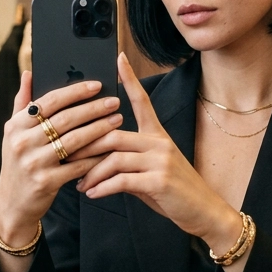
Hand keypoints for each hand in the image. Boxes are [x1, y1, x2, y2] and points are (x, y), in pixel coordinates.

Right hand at [0, 71, 121, 249]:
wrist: (12, 204)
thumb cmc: (18, 162)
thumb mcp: (13, 133)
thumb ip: (22, 103)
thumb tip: (29, 72)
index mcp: (15, 125)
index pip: (49, 101)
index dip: (75, 91)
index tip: (97, 85)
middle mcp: (22, 142)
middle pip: (65, 119)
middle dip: (93, 109)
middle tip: (114, 102)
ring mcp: (34, 163)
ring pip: (74, 141)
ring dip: (99, 129)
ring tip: (117, 120)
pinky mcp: (46, 182)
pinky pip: (78, 165)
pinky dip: (96, 156)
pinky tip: (110, 149)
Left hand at [75, 53, 242, 256]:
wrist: (204, 212)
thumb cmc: (175, 192)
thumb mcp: (151, 172)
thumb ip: (128, 163)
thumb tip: (97, 162)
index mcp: (157, 136)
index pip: (142, 101)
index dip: (130, 80)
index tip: (118, 59)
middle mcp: (159, 143)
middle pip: (113, 134)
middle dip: (86, 147)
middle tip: (67, 158)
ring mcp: (160, 161)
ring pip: (114, 158)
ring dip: (92, 172)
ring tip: (81, 185)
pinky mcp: (159, 181)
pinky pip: (122, 180)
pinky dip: (103, 187)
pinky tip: (93, 193)